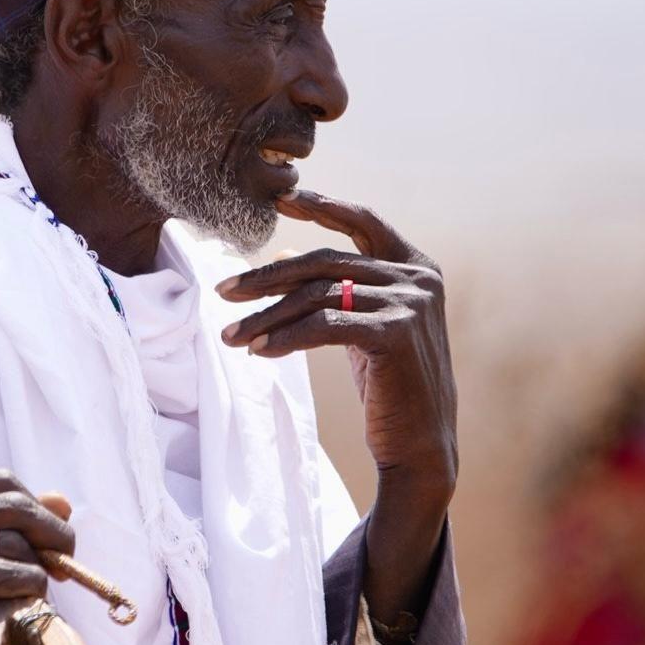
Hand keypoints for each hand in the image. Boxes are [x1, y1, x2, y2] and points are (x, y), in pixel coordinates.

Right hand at [0, 469, 75, 644]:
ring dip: (37, 569)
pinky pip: (4, 575)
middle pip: (10, 505)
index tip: (55, 534)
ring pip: (12, 543)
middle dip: (51, 531)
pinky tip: (24, 602)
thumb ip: (14, 525)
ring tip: (34, 590)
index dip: (37, 504)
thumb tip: (61, 501)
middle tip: (66, 558)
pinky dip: (28, 586)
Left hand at [218, 189, 457, 494]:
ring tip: (231, 334)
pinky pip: (324, 326)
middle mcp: (417, 278)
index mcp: (416, 265)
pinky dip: (285, 336)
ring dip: (267, 315)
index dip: (321, 206)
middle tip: (224, 291)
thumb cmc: (390, 383)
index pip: (362, 221)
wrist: (421, 446)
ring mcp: (410, 304)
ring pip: (318, 296)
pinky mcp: (395, 334)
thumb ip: (338, 287)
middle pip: (326, 261)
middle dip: (269, 277)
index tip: (279, 199)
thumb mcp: (365, 325)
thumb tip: (285, 253)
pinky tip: (258, 349)